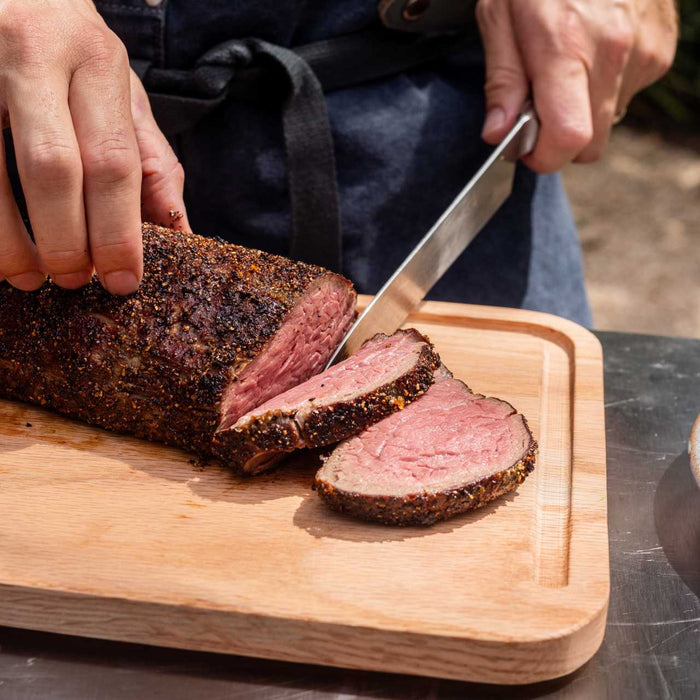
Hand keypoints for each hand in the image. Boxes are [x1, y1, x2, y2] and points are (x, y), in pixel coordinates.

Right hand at [0, 0, 188, 293]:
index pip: (114, 161)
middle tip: (72, 281)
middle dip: (65, 242)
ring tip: (28, 277)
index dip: (119, 233)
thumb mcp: (119, 92)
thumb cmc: (70, 51)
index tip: (122, 281)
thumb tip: (179, 234)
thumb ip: (151, 160)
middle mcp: (34, 53)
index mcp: (96, 60)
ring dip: (10, 242)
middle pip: (53, 170)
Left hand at [476, 0, 677, 171]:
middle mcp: (614, 53)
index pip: (568, 140)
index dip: (543, 158)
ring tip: (566, 63)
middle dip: (560, 140)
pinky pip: (629, 93)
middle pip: (591, 144)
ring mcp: (645, 51)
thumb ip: (502, 80)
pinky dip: (606, 86)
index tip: (524, 150)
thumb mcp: (500, 15)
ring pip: (610, 120)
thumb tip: (498, 133)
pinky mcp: (662, 47)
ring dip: (583, 109)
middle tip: (538, 108)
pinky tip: (592, 51)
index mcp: (566, 47)